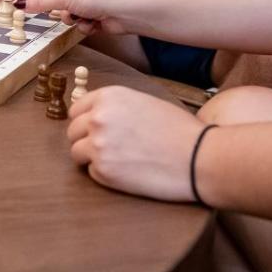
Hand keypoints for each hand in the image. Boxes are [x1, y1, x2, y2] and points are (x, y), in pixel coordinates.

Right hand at [15, 0, 140, 35]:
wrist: (127, 10)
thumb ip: (40, 2)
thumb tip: (20, 4)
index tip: (18, 3)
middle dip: (58, 9)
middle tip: (55, 13)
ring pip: (67, 12)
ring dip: (72, 18)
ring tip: (80, 17)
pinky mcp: (95, 12)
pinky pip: (79, 21)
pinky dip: (84, 24)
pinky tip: (93, 23)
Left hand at [67, 86, 204, 201]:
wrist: (199, 157)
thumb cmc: (179, 130)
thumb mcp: (144, 102)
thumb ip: (116, 106)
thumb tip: (95, 115)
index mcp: (109, 97)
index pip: (76, 109)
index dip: (85, 121)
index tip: (95, 131)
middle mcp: (98, 117)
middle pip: (72, 131)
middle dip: (86, 140)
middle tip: (109, 149)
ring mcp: (98, 144)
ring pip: (76, 153)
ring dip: (92, 158)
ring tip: (119, 161)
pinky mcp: (103, 171)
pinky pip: (91, 173)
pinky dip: (104, 175)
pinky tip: (128, 172)